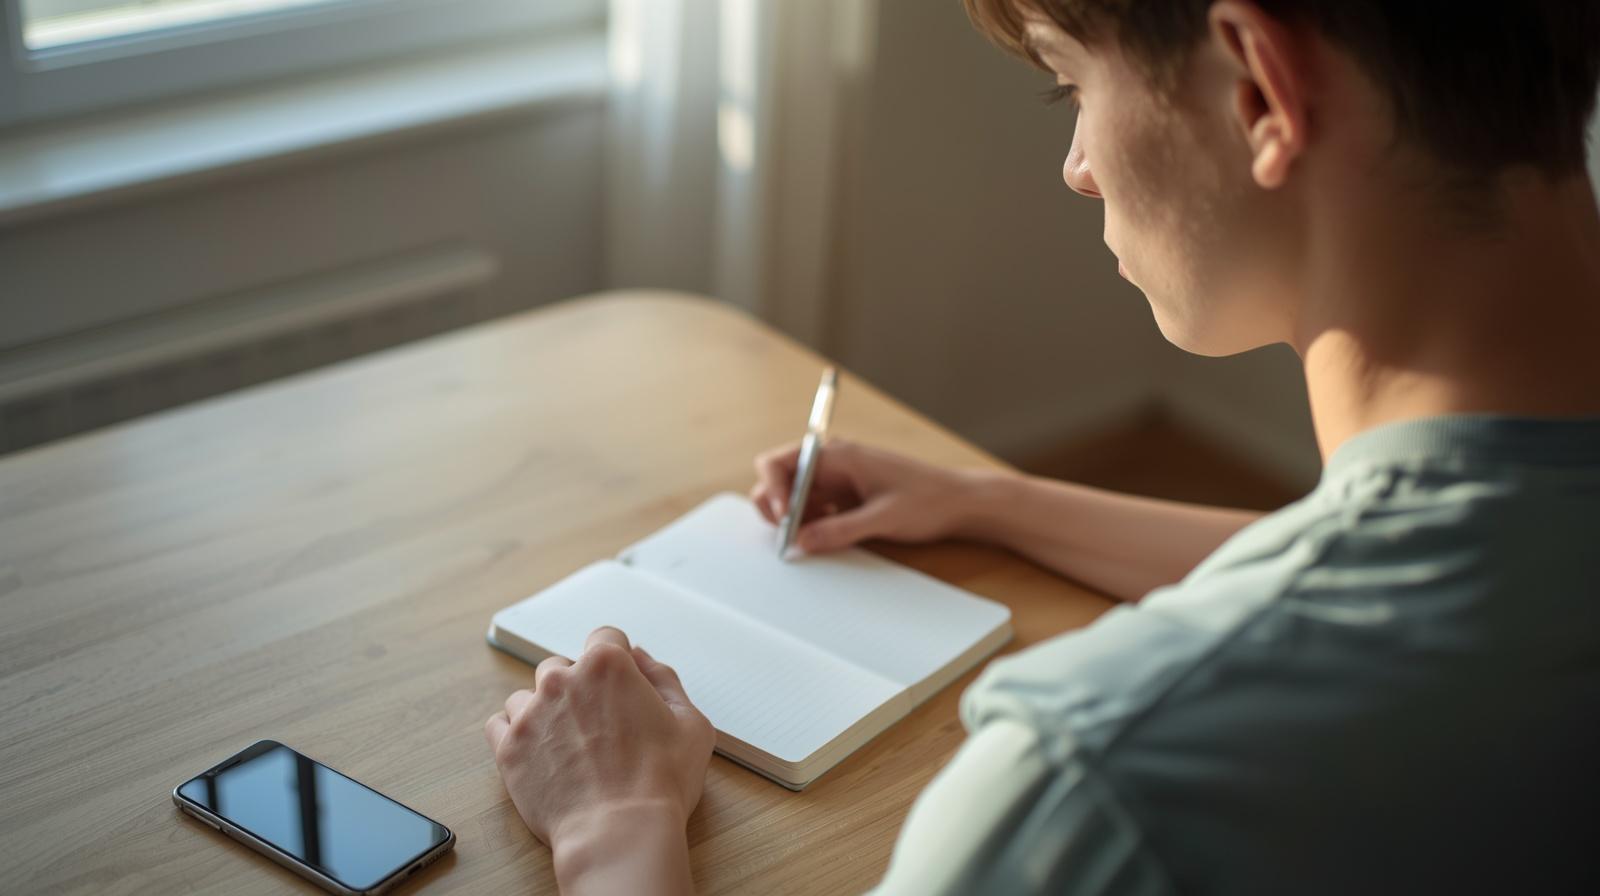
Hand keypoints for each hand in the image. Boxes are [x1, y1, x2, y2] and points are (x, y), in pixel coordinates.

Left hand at [485, 626, 714, 892]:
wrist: (619, 832)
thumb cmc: (661, 782)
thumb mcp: (690, 723)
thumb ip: (664, 678)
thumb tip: (640, 657)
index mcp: (607, 664)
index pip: (606, 637)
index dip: (618, 664)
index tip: (622, 688)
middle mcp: (561, 679)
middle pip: (563, 666)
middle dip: (578, 688)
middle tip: (598, 726)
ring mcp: (530, 713)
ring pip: (528, 696)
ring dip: (545, 712)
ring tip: (568, 746)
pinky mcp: (508, 748)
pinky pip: (499, 725)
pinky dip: (516, 734)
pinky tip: (539, 753)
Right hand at [749, 439, 992, 553]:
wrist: (960, 503)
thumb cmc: (928, 499)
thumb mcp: (883, 518)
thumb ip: (840, 530)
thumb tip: (802, 542)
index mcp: (838, 455)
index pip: (779, 462)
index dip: (773, 490)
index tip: (785, 518)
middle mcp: (832, 463)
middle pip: (779, 479)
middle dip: (776, 507)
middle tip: (788, 535)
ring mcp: (837, 480)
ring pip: (794, 497)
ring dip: (792, 519)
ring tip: (806, 540)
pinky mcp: (845, 498)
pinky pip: (813, 509)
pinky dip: (808, 525)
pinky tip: (821, 539)